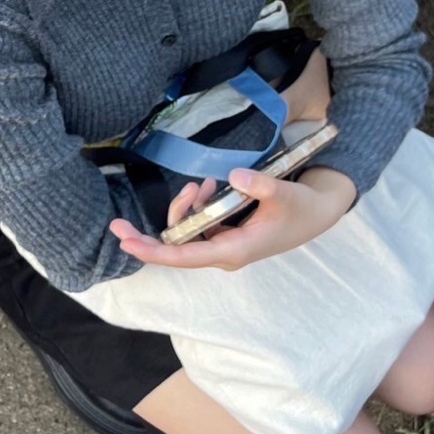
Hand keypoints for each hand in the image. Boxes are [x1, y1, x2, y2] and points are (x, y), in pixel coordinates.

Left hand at [108, 164, 355, 270]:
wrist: (316, 213)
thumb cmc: (301, 207)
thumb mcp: (284, 193)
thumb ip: (261, 185)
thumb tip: (233, 177)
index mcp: (235, 249)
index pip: (185, 256)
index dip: (153, 251)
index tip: (126, 243)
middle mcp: (224, 253)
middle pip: (177, 247)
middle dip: (151, 233)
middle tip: (118, 222)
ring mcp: (223, 245)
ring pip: (186, 234)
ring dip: (184, 210)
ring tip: (200, 185)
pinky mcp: (225, 236)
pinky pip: (197, 225)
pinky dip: (195, 207)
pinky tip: (208, 188)